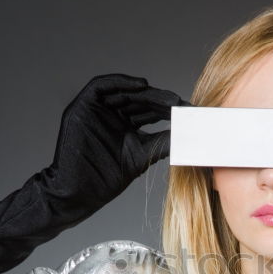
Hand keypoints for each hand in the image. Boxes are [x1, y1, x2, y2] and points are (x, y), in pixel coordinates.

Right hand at [51, 73, 192, 206]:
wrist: (82, 191)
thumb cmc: (109, 178)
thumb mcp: (144, 155)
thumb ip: (164, 141)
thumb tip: (190, 133)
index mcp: (126, 126)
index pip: (150, 111)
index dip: (168, 110)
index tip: (187, 112)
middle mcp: (112, 114)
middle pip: (139, 99)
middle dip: (160, 100)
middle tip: (180, 103)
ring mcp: (96, 109)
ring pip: (124, 91)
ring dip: (147, 92)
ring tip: (168, 99)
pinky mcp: (82, 106)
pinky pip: (101, 85)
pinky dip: (121, 81)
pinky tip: (143, 86)